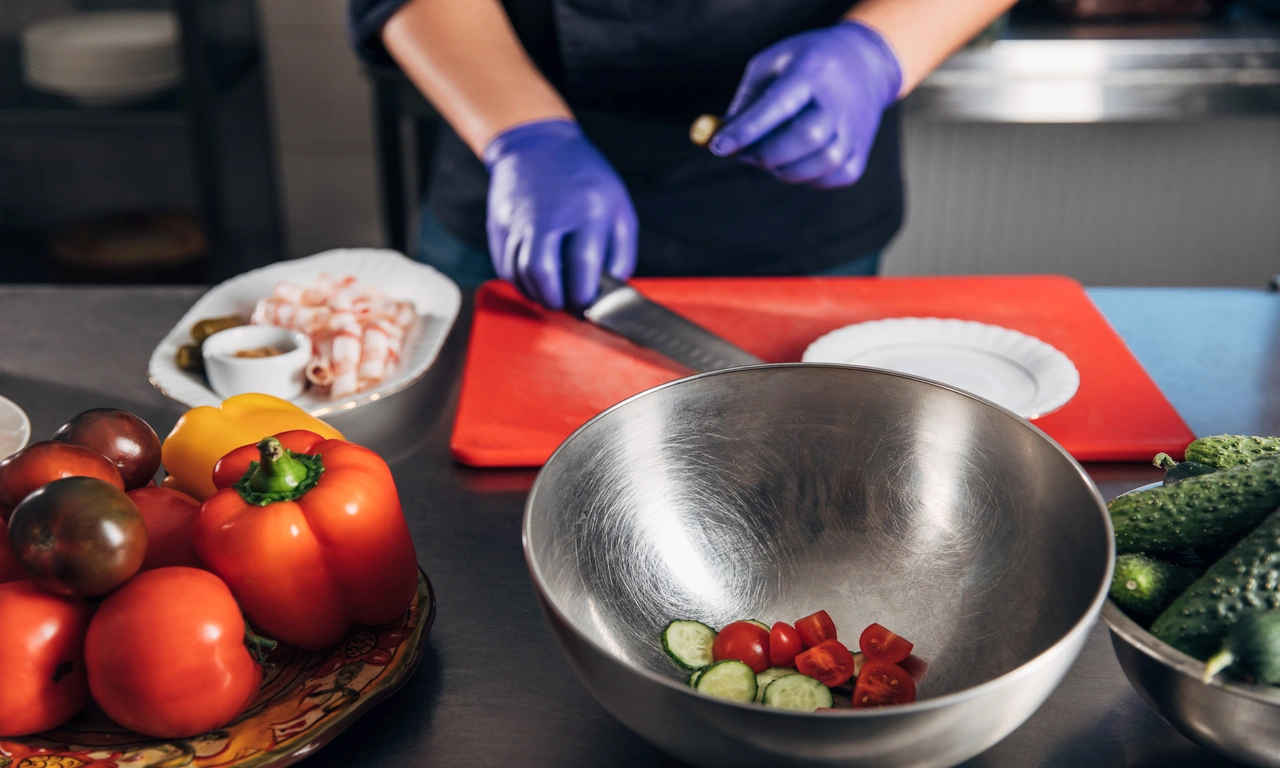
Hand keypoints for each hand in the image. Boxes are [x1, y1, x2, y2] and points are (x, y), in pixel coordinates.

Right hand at [483, 119, 637, 310]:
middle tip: (566, 306)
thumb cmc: (584, 179)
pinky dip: (520, 283)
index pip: (583, 264)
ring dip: (537, 295)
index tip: (587, 305)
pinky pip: (505, 266)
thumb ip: (622, 251)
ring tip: (552, 296)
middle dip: (556, 301)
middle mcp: (550, 214)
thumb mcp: (618, 207)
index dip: (584, 295)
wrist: (537, 145)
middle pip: (543, 273)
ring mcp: (520, 219)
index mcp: (588, 209)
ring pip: (520, 274)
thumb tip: (612, 289)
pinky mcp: (499, 224)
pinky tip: (534, 282)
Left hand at [709, 21, 901, 188]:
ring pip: (823, 163)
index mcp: (812, 70)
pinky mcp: (862, 150)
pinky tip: (797, 161)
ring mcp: (856, 126)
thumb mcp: (770, 66)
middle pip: (808, 137)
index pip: (779, 104)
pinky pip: (834, 177)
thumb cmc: (802, 66)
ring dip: (785, 170)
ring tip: (770, 157)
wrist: (863, 64)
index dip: (748, 129)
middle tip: (745, 155)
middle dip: (767, 154)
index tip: (719, 147)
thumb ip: (745, 104)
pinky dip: (808, 178)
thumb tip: (718, 142)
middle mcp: (840, 99)